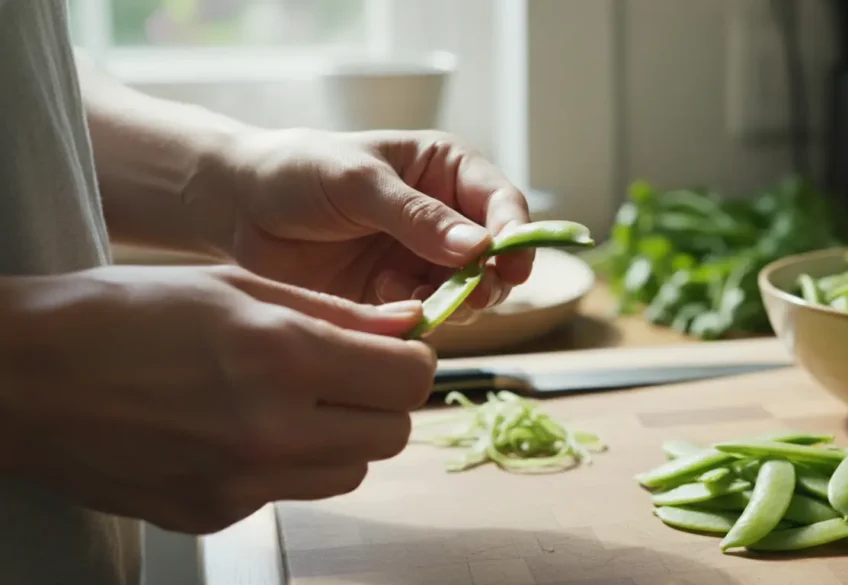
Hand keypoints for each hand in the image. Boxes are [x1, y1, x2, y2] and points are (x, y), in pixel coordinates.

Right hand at [0, 265, 434, 533]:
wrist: (23, 378)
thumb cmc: (121, 312)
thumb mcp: (234, 285)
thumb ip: (333, 311)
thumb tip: (403, 324)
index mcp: (281, 355)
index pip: (409, 378)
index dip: (412, 360)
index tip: (394, 349)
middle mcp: (271, 429)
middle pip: (391, 433)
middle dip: (383, 400)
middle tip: (348, 373)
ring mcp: (243, 482)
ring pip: (351, 471)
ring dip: (343, 436)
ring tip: (294, 400)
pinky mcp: (215, 513)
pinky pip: (290, 494)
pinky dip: (288, 464)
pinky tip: (241, 429)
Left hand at [211, 129, 533, 325]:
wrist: (238, 208)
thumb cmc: (298, 172)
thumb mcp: (359, 183)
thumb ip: (418, 216)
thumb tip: (479, 248)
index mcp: (445, 171)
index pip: (502, 203)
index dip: (515, 236)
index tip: (512, 266)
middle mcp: (444, 217)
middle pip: (495, 257)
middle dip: (487, 278)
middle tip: (467, 294)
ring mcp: (421, 259)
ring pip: (467, 292)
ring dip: (449, 300)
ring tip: (400, 289)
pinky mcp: (396, 295)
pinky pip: (427, 315)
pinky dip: (415, 315)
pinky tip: (380, 297)